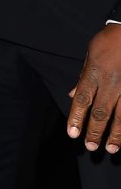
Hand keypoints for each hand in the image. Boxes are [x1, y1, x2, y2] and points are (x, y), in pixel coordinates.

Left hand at [67, 23, 120, 151]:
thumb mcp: (91, 53)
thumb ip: (83, 77)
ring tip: (111, 148)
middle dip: (95, 131)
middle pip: (101, 111)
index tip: (72, 134)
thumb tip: (73, 96)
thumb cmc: (110, 39)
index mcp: (95, 72)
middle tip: (91, 147)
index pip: (83, 99)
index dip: (77, 118)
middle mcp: (111, 81)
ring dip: (116, 133)